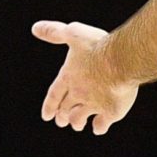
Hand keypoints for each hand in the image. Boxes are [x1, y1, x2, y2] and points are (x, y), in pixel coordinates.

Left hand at [33, 20, 138, 134]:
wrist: (121, 61)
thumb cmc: (98, 46)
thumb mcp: (73, 33)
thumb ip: (54, 32)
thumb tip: (35, 28)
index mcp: (69, 77)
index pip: (55, 94)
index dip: (50, 105)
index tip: (46, 116)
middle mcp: (78, 93)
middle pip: (66, 108)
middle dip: (63, 115)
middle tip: (61, 122)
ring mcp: (94, 104)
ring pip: (80, 118)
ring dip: (77, 122)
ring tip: (77, 125)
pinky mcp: (111, 111)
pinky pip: (102, 123)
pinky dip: (99, 127)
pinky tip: (98, 128)